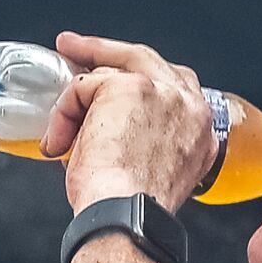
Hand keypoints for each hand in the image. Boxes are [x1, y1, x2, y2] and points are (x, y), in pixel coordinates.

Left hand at [45, 31, 215, 213]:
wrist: (127, 215)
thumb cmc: (131, 209)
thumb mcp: (155, 173)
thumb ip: (149, 144)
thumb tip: (112, 132)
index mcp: (201, 130)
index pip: (176, 86)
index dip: (142, 77)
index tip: (116, 76)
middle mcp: (190, 105)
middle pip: (145, 59)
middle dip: (105, 51)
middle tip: (74, 46)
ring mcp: (162, 91)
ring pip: (107, 75)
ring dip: (75, 105)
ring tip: (61, 136)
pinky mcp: (130, 87)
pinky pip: (82, 88)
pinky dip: (64, 115)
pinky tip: (60, 144)